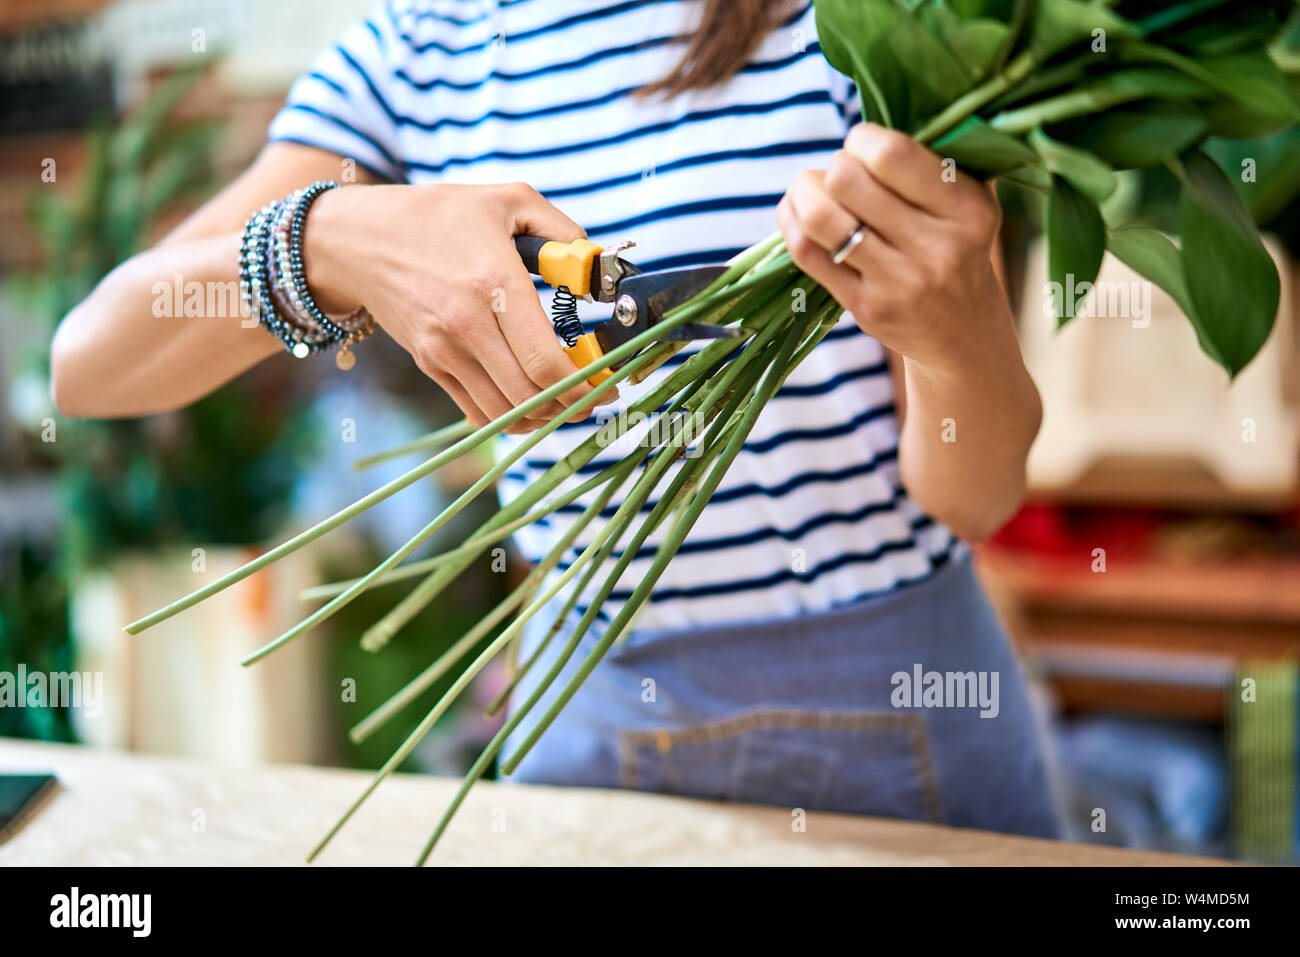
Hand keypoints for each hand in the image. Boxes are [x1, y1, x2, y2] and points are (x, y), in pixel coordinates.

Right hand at [306, 182, 608, 433]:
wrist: (358, 238)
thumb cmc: (439, 215)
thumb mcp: (507, 200)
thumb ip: (562, 230)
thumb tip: (597, 267)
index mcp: (493, 282)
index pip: (544, 360)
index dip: (584, 385)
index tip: (607, 386)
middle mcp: (466, 325)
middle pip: (530, 395)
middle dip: (571, 406)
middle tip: (594, 398)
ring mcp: (444, 350)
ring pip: (505, 412)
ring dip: (542, 416)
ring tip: (565, 400)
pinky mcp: (429, 365)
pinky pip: (477, 411)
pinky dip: (510, 417)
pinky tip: (530, 403)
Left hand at [777, 123, 1008, 377]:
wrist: (963, 334)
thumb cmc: (956, 247)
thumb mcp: (966, 203)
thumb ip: (926, 162)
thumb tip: (859, 129)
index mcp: (967, 209)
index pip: (891, 154)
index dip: (861, 140)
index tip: (863, 148)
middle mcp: (937, 247)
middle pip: (847, 181)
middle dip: (832, 167)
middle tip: (840, 176)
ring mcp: (899, 283)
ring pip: (819, 218)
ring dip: (803, 193)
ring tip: (811, 192)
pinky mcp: (866, 309)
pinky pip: (808, 254)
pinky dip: (791, 224)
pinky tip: (797, 215)